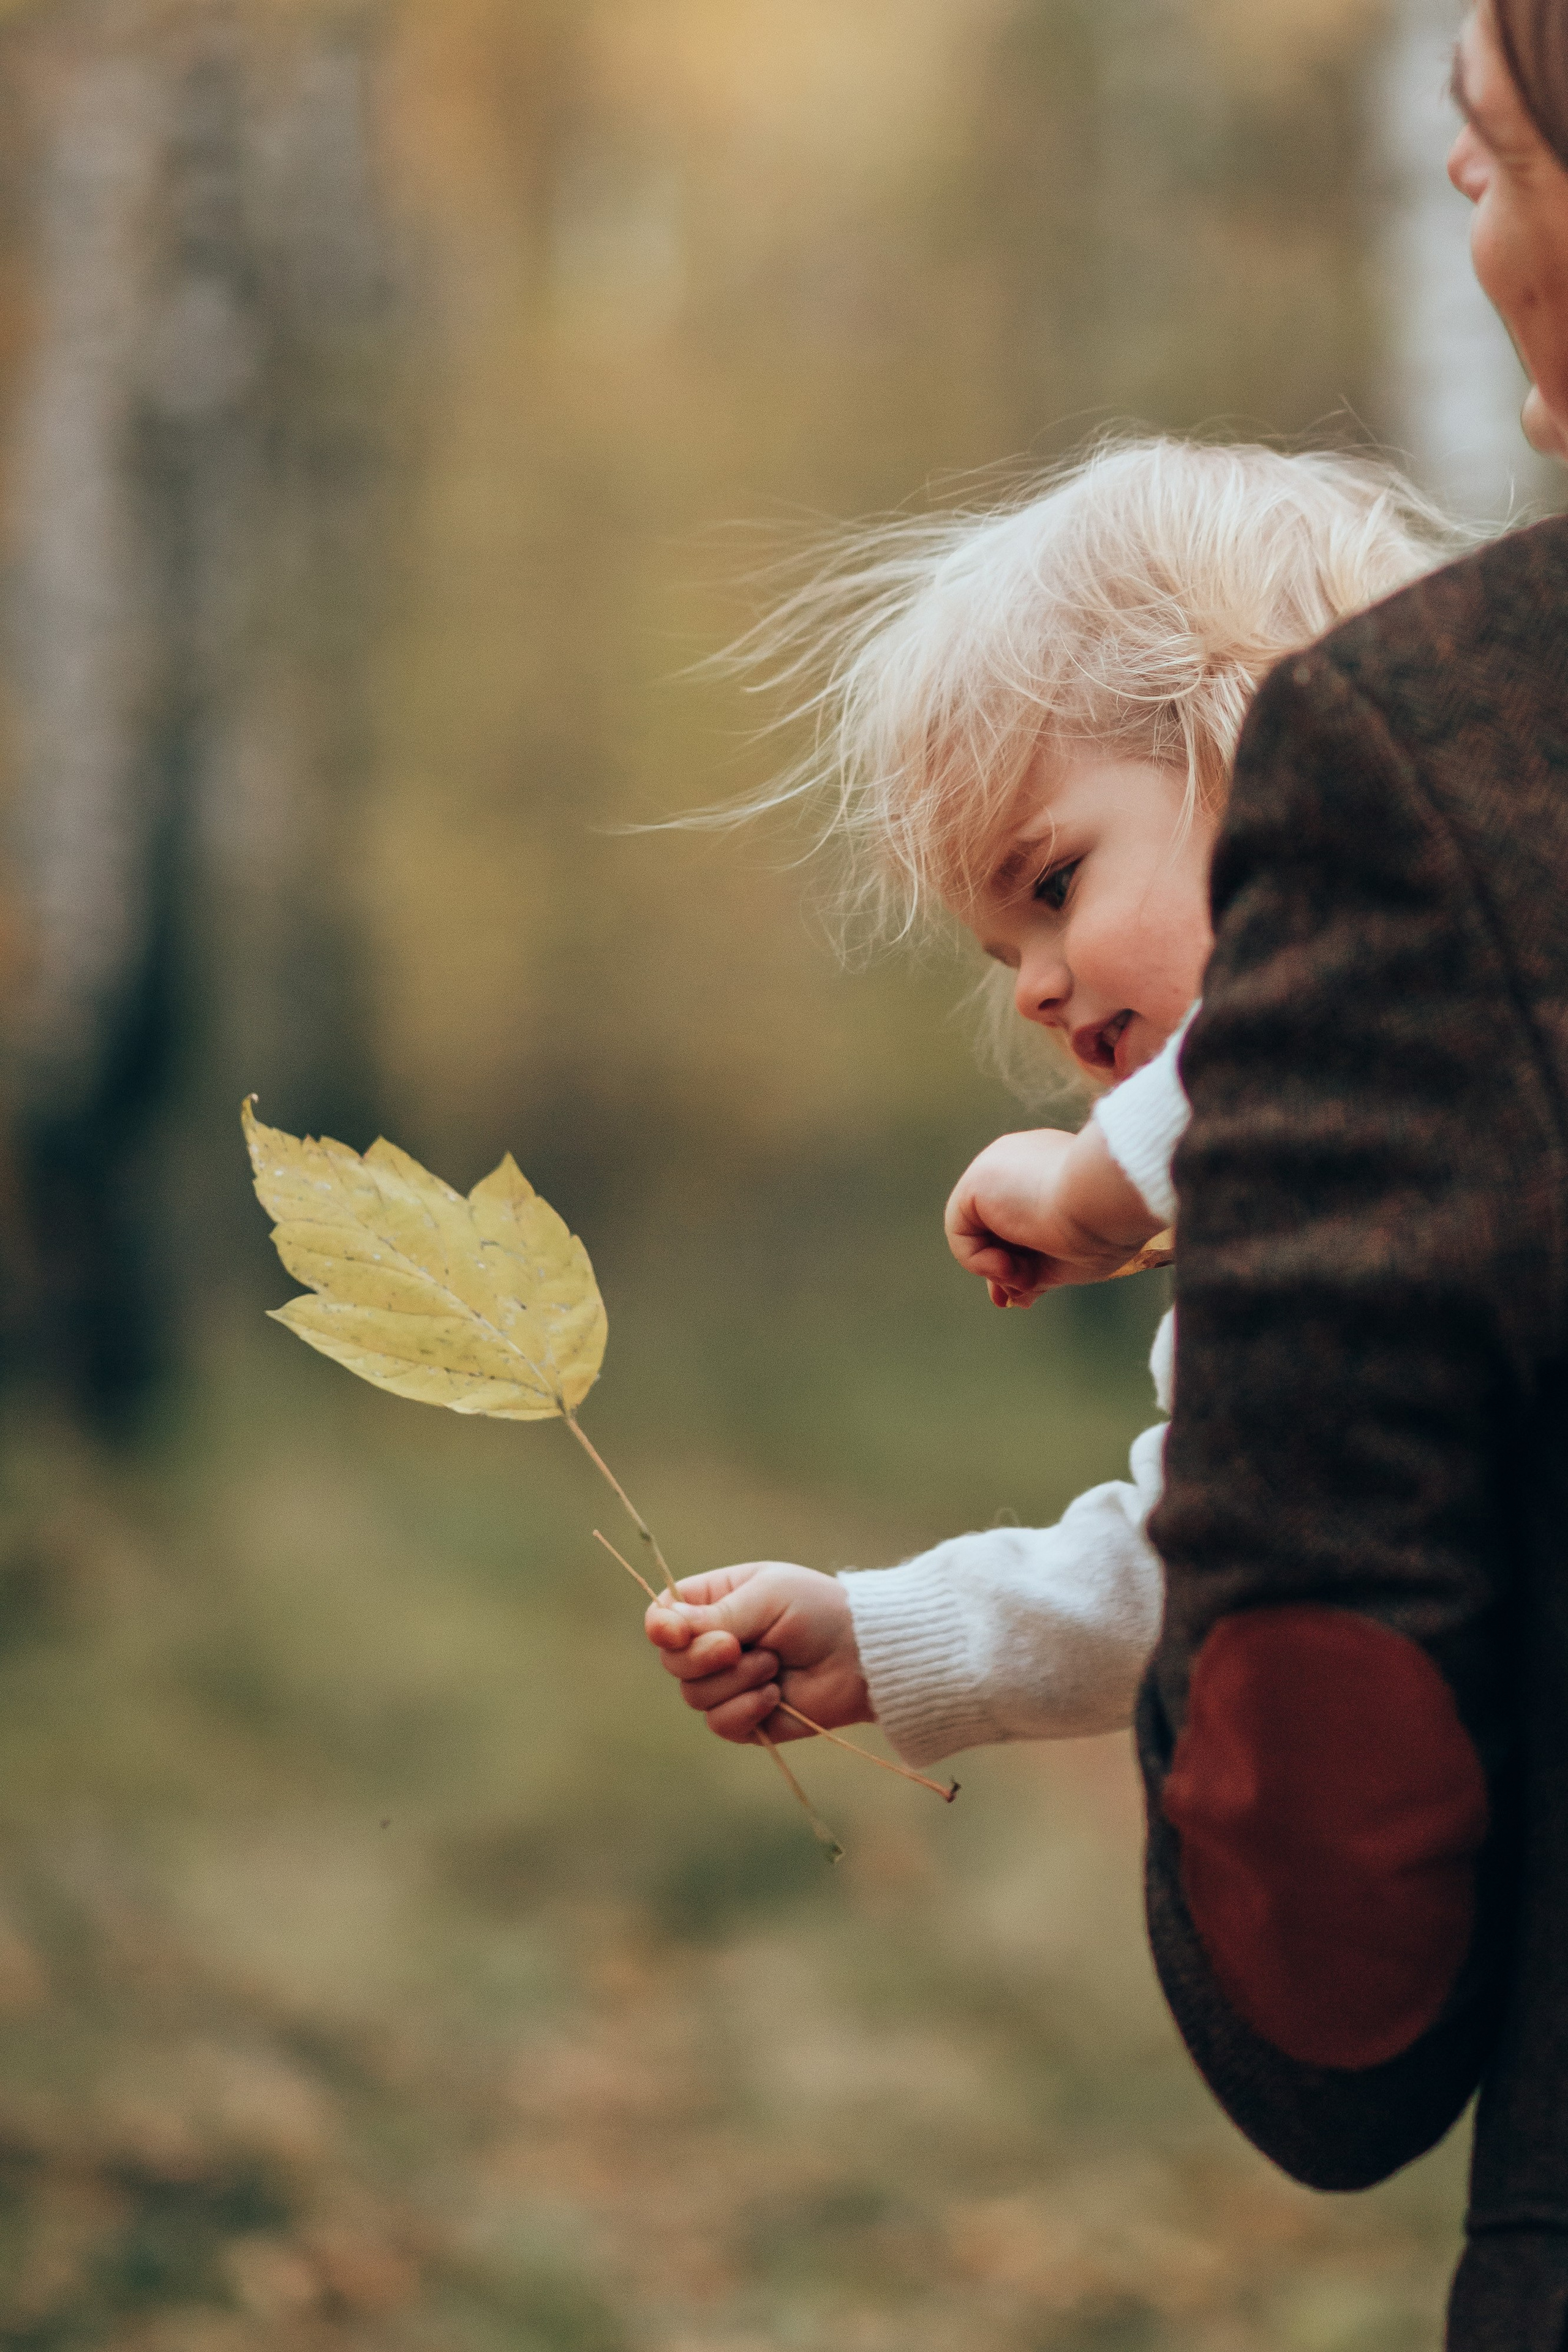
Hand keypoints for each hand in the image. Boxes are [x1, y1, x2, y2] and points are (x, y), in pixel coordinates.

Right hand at [645, 1561, 871, 1744]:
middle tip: (738, 1646)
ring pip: (694, 1696)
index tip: (676, 1634)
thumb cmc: (817, 1610)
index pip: (663, 1618)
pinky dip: (746, 1710)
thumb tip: (662, 1627)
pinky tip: (775, 1696)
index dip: (662, 1629)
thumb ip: (713, 1615)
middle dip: (704, 1657)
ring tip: (775, 1665)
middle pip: (672, 1662)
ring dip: (736, 1681)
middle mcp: (714, 1644)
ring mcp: (728, 1684)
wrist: (863, 1656)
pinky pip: (719, 1724)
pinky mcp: (745, 1718)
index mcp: (715, 1603)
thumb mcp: (766, 1597)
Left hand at [945, 1125, 1159, 1307]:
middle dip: (1000, 1268)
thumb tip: (1015, 1297)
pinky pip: (960, 1233)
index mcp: (1050, 1171)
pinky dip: (980, 1262)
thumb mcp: (1071, 1256)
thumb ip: (1038, 1269)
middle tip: (1012, 1299)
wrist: (1109, 1200)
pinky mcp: (975, 1180)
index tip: (1028, 1290)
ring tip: (1029, 1276)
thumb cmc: (1105, 1229)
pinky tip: (1010, 1266)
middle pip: (994, 1225)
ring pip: (978, 1233)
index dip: (1018, 1256)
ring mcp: (996, 1167)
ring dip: (1001, 1269)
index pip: (1019, 1216)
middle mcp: (1020, 1163)